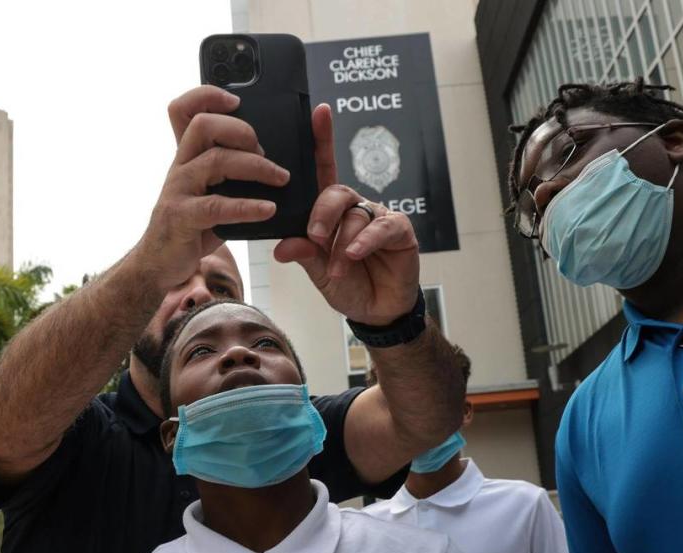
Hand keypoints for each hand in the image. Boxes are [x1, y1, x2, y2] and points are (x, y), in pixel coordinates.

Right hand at [137, 87, 288, 289]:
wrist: (161, 263)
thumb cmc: (193, 226)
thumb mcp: (209, 192)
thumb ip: (230, 174)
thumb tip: (271, 158)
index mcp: (187, 156)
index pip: (183, 110)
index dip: (206, 95)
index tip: (236, 99)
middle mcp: (180, 167)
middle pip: (203, 126)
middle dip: (241, 130)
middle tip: (266, 150)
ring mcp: (178, 191)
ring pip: (216, 161)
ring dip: (256, 167)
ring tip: (281, 179)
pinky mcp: (182, 218)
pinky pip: (218, 206)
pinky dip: (247, 206)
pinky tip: (268, 209)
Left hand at [273, 104, 419, 325]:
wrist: (376, 311)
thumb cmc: (348, 283)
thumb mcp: (318, 271)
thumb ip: (304, 253)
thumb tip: (282, 245)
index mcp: (332, 210)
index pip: (324, 168)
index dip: (322, 139)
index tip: (318, 111)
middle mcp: (355, 208)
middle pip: (336, 192)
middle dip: (322, 213)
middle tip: (314, 237)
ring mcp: (378, 217)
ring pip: (356, 214)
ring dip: (342, 242)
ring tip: (337, 266)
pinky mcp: (400, 230)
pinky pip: (382, 227)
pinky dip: (365, 241)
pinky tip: (355, 254)